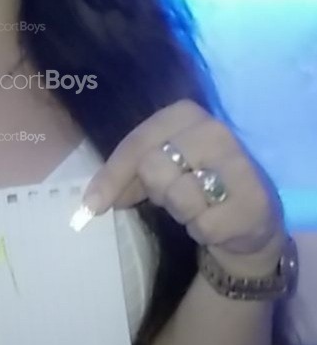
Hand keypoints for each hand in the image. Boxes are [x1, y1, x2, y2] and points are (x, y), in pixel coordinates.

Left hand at [71, 99, 285, 271]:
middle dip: (156, 192)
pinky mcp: (252, 201)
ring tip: (200, 207)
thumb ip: (129, 175)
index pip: (137, 142)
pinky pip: (201, 224)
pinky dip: (201, 230)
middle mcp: (216, 131)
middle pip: (152, 167)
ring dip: (181, 212)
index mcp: (187, 114)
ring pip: (177, 196)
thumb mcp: (161, 170)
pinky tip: (217, 222)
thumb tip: (94, 199)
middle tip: (173, 197)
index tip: (92, 204)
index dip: (112, 174)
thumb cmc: (196, 186)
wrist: (250, 218)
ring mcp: (238, 164)